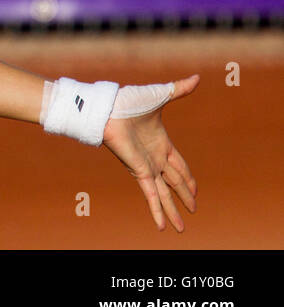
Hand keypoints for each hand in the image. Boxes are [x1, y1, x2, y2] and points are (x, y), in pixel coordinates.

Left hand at [101, 73, 198, 231]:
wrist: (107, 107)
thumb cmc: (128, 101)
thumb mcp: (161, 96)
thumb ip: (179, 89)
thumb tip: (198, 78)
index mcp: (162, 143)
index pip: (180, 166)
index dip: (188, 178)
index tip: (196, 189)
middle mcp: (154, 158)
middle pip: (175, 182)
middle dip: (185, 196)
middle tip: (193, 209)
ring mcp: (146, 166)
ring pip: (164, 194)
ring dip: (173, 211)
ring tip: (180, 228)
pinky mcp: (138, 171)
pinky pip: (150, 195)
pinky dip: (157, 210)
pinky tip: (162, 226)